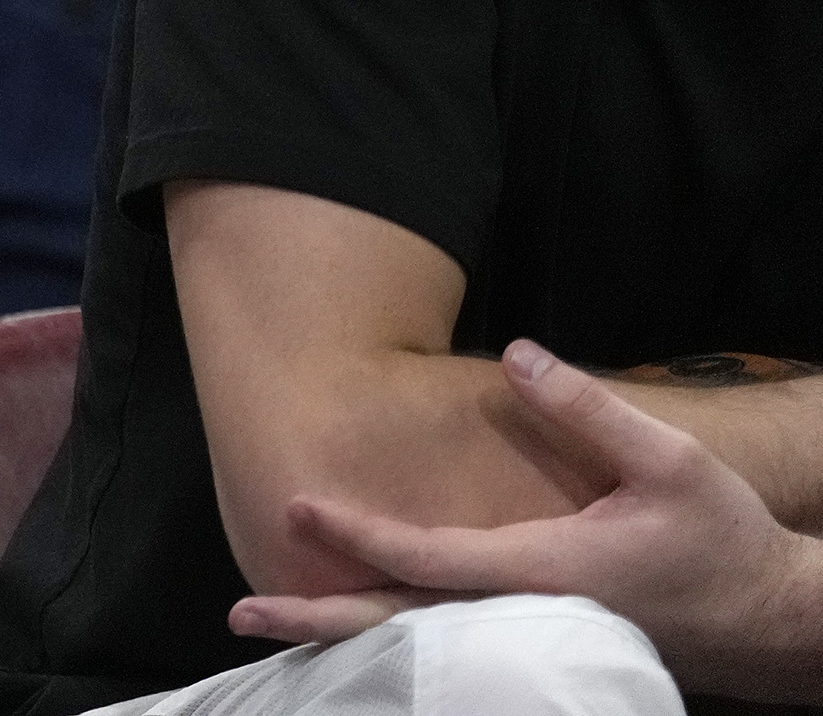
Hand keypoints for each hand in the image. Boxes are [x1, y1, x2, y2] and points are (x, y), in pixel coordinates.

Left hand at [229, 341, 822, 699]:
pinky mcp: (545, 656)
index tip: (296, 503)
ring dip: (348, 637)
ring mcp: (534, 648)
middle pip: (404, 627)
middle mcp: (528, 622)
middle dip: (321, 620)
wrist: (777, 621)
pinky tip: (358, 633)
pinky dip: (397, 648)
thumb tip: (518, 355)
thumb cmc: (725, 539)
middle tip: (242, 611)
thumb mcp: (670, 462)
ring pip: (424, 650)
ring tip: (276, 624)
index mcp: (546, 572)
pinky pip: (454, 657)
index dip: (359, 534)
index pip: (429, 560)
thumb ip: (588, 409)